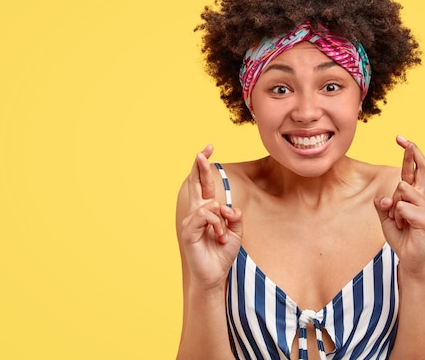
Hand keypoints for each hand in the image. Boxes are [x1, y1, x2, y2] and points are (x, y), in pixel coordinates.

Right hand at [179, 145, 242, 288]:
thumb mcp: (236, 232)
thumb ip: (235, 217)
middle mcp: (196, 212)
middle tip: (203, 151)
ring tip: (221, 236)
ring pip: (209, 204)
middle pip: (196, 183)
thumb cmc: (222, 253)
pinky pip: (205, 216)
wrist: (214, 275)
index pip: (203, 183)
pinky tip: (217, 236)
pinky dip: (216, 224)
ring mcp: (190, 220)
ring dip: (221, 219)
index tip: (209, 149)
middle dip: (200, 166)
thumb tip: (230, 208)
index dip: (205, 166)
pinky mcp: (188, 231)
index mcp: (207, 210)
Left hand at [374, 136, 424, 279]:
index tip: (400, 138)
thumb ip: (382, 205)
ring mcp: (424, 206)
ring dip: (393, 207)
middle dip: (412, 152)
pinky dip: (396, 218)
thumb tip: (383, 199)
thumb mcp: (385, 218)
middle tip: (404, 139)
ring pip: (401, 190)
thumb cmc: (400, 235)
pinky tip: (403, 227)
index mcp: (412, 194)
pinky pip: (401, 208)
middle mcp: (421, 197)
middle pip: (420, 168)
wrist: (410, 258)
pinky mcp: (424, 218)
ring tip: (398, 221)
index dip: (408, 153)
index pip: (412, 169)